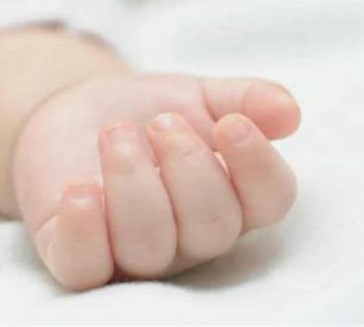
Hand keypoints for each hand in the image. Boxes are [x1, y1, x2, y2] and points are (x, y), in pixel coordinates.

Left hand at [13, 74, 299, 289]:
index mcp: (232, 196)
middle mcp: (190, 235)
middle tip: (162, 122)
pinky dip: (85, 232)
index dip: (257, 165)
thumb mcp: (199, 95)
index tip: (232, 123)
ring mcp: (136, 253)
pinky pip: (86, 268)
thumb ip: (246, 100)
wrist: (73, 115)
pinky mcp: (80, 256)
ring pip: (150, 248)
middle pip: (214, 228)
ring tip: (116, 135)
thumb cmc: (146, 113)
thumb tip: (289, 111)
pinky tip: (81, 190)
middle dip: (190, 168)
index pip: (269, 201)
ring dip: (134, 185)